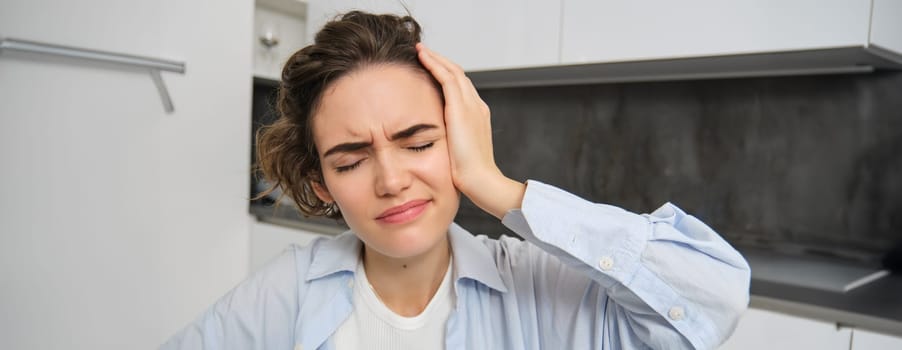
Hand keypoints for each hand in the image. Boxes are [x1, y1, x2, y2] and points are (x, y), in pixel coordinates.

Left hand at [416, 43, 524, 218]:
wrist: (480, 180)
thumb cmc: (468, 175)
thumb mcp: (458, 152)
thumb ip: (450, 140)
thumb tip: (434, 142)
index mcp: (478, 115)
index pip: (461, 87)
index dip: (446, 74)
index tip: (430, 68)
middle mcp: (477, 106)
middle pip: (458, 74)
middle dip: (441, 61)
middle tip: (423, 52)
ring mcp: (471, 105)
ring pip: (452, 71)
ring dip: (435, 58)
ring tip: (420, 50)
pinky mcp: (460, 108)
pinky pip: (446, 78)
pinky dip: (434, 64)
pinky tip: (422, 57)